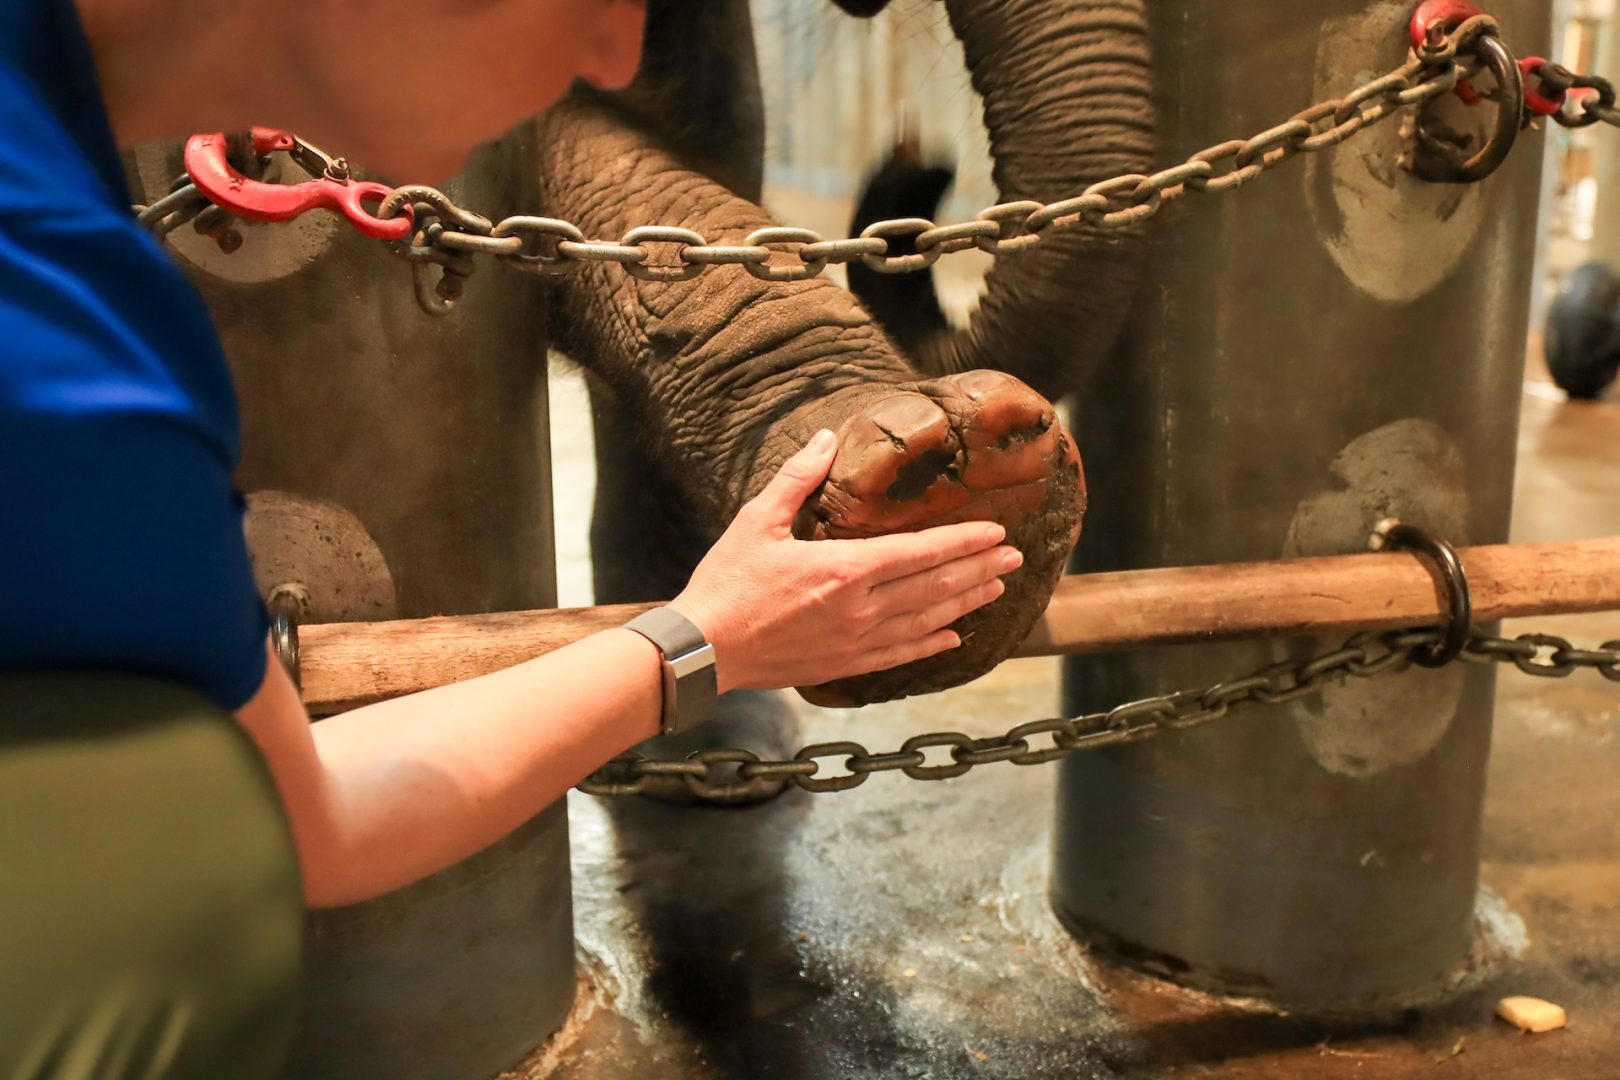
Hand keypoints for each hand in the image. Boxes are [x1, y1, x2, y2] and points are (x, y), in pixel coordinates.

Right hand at [669, 429, 1022, 693]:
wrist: (702, 649)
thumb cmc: (727, 582)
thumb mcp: (756, 521)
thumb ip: (796, 479)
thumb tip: (825, 438)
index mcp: (843, 569)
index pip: (919, 553)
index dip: (961, 542)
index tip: (995, 532)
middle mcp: (859, 609)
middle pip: (934, 587)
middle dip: (978, 569)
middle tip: (1014, 556)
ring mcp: (855, 642)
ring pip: (925, 621)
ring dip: (965, 603)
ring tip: (997, 588)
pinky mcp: (843, 666)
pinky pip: (900, 655)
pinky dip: (931, 644)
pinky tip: (954, 637)